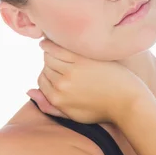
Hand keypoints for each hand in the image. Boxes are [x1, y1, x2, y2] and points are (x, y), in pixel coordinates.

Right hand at [26, 39, 146, 123]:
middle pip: (45, 67)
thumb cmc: (101, 109)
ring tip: (58, 48)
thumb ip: (49, 106)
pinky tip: (54, 39)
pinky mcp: (82, 60)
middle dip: (51, 63)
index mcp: (57, 99)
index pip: (41, 80)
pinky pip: (59, 47)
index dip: (48, 74)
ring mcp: (71, 72)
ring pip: (49, 55)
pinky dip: (52, 42)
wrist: (127, 102)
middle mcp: (61, 85)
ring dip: (51, 51)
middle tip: (63, 60)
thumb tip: (28, 91)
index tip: (59, 70)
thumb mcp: (72, 115)